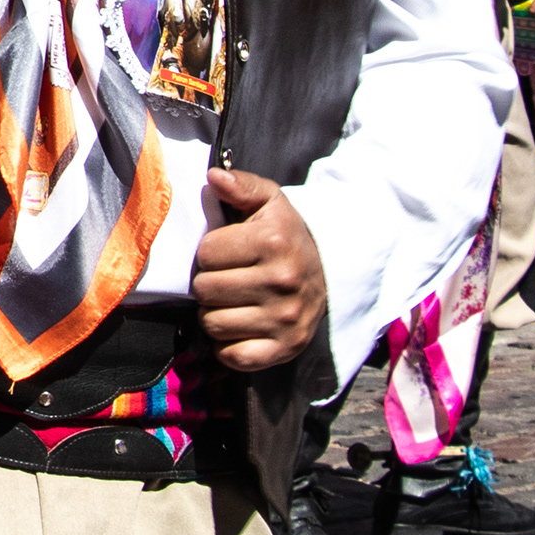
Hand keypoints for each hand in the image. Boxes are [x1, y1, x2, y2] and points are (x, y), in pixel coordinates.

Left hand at [192, 166, 327, 372]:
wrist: (329, 275)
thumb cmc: (287, 236)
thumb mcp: (269, 202)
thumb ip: (241, 186)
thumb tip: (213, 177)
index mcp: (273, 243)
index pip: (205, 254)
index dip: (210, 252)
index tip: (228, 252)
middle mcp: (281, 282)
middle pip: (205, 290)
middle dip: (210, 283)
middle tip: (229, 278)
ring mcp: (285, 320)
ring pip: (212, 324)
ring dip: (215, 314)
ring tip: (234, 301)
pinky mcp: (285, 348)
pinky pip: (232, 356)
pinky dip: (228, 346)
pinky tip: (240, 327)